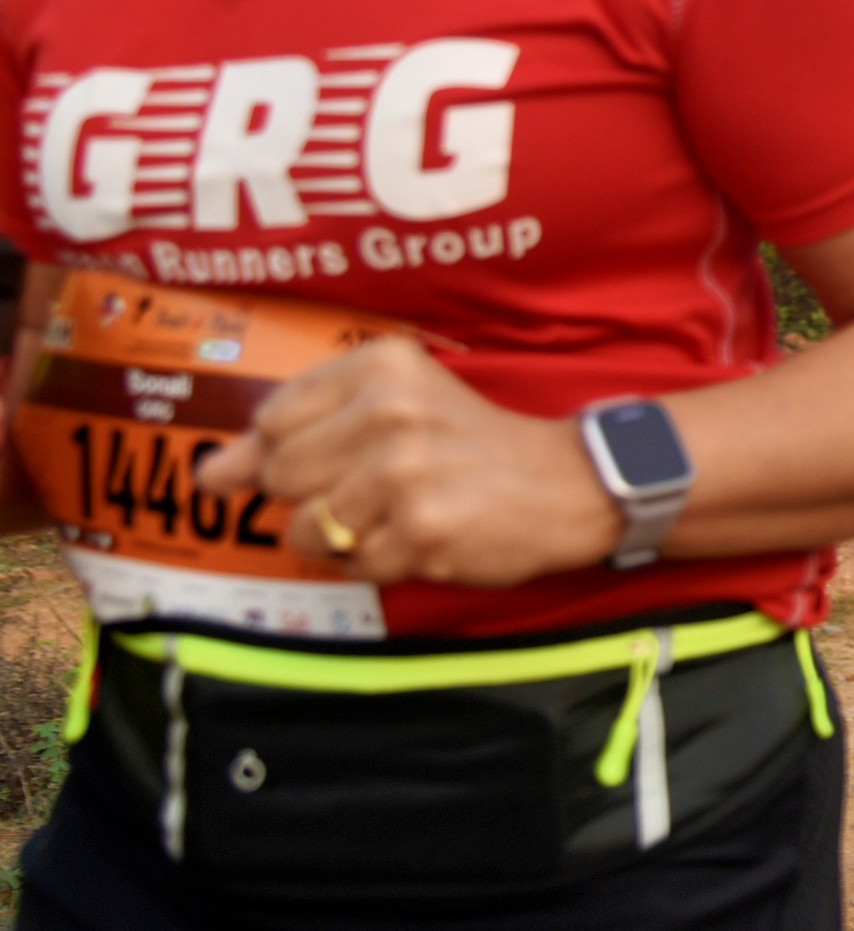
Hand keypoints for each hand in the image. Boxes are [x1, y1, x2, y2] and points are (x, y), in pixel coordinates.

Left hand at [197, 339, 620, 587]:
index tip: (337, 458)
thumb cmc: (472, 444)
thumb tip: (208, 475)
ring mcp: (401, 474)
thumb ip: (296, 431)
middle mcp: (388, 410)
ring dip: (345, 538)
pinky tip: (423, 537)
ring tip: (400, 514)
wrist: (567, 483)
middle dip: (316, 496)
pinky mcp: (419, 531)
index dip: (293, 453)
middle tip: (377, 487)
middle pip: (279, 476)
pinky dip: (380, 563)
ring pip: (306, 531)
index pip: (273, 420)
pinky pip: (352, 566)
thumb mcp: (396, 405)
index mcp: (382, 365)